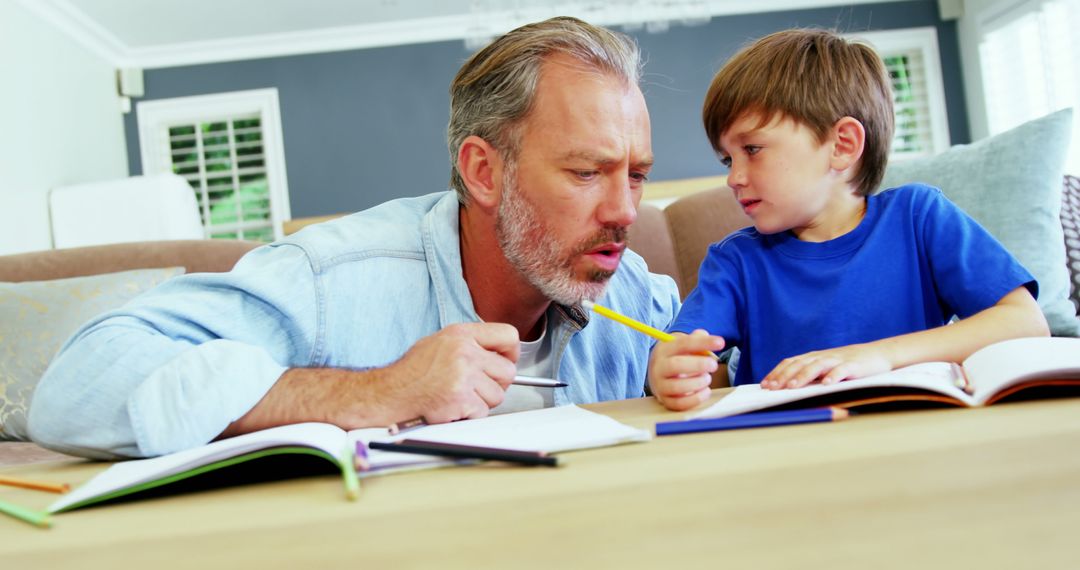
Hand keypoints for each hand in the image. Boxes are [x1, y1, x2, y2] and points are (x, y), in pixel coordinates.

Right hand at [383, 322, 519, 422]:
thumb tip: (499, 354)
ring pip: (498, 395)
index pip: (508, 336)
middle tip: (477, 387)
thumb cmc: (414, 371)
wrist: (390, 393)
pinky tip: (453, 406)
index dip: (511, 353)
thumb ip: (471, 343)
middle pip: (508, 371)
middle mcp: (465, 352)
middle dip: (497, 383)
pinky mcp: (461, 399)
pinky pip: (483, 412)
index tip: (504, 361)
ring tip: (461, 396)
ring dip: (482, 401)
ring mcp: (463, 376)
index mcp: (461, 335)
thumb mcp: (441, 342)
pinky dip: (470, 415)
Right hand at [648, 330, 724, 410]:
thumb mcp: (684, 344)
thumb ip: (698, 339)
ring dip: (698, 382)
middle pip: (675, 365)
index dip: (703, 343)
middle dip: (699, 365)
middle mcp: (659, 368)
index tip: (721, 343)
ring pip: (677, 386)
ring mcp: (660, 386)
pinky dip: (696, 398)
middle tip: (714, 365)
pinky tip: (705, 391)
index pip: (683, 344)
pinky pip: (680, 404)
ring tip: (707, 378)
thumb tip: (713, 342)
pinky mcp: (665, 401)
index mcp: (664, 350)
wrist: (660, 373)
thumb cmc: (678, 357)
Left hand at [760, 343, 890, 389]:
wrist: (878, 353)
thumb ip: (810, 375)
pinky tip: (826, 384)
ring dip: (803, 376)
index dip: (776, 373)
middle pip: (799, 364)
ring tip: (793, 387)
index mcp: (813, 357)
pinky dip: (833, 376)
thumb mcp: (826, 367)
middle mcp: (822, 356)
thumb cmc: (847, 364)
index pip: (790, 363)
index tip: (764, 385)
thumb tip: (786, 389)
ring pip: (817, 366)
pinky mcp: (854, 365)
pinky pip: (842, 370)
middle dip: (784, 376)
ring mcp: (838, 360)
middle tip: (773, 388)